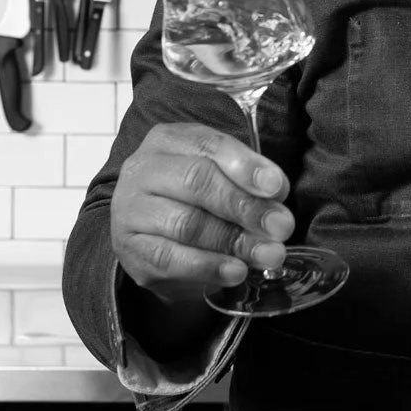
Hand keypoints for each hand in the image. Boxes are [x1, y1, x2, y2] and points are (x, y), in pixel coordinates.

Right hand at [110, 122, 294, 302]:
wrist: (157, 239)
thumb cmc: (195, 198)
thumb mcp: (221, 176)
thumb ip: (248, 181)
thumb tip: (276, 196)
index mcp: (169, 139)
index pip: (209, 146)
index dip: (246, 166)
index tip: (276, 187)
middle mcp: (144, 169)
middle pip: (196, 182)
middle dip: (245, 206)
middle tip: (281, 227)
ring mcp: (131, 209)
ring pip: (185, 223)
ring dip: (233, 241)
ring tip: (267, 254)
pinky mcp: (130, 249)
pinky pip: (169, 259)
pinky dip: (208, 266)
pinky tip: (236, 271)